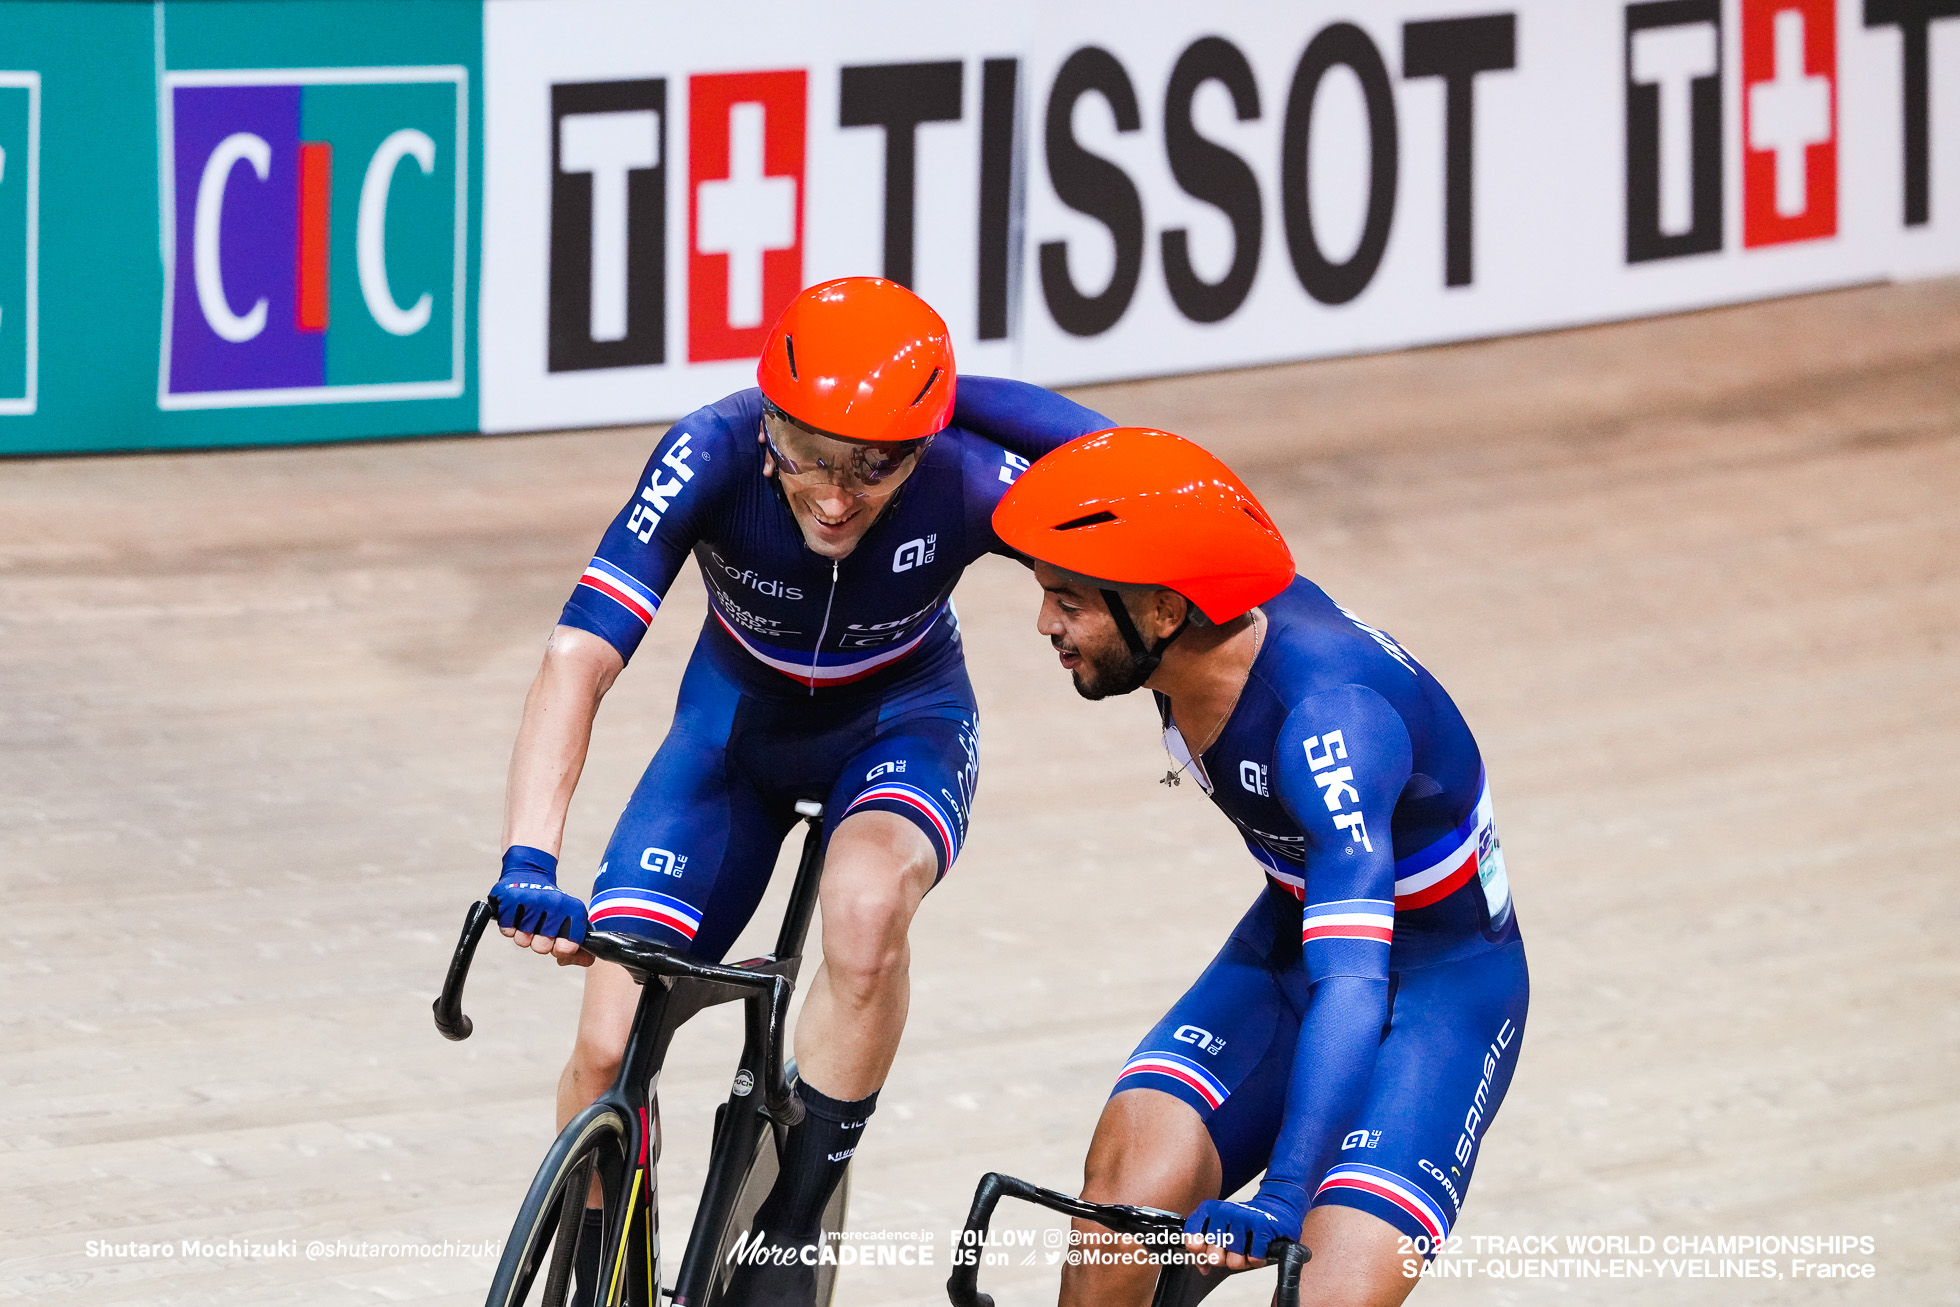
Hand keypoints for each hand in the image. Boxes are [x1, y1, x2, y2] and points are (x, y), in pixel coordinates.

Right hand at [488, 846, 592, 966]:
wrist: (530, 876)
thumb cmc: (552, 908)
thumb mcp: (571, 922)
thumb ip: (580, 947)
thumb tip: (587, 962)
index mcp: (574, 909)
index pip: (567, 948)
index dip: (561, 950)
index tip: (559, 941)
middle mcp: (555, 903)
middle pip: (542, 948)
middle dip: (540, 942)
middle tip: (541, 927)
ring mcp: (532, 900)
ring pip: (523, 941)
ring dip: (524, 934)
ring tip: (529, 918)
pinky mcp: (510, 899)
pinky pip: (507, 931)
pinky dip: (510, 926)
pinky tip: (517, 913)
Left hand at [1182, 1197, 1295, 1269]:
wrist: (1276, 1208)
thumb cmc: (1243, 1225)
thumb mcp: (1220, 1232)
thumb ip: (1204, 1249)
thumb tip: (1202, 1268)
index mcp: (1209, 1209)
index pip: (1192, 1240)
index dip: (1199, 1253)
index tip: (1206, 1251)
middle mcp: (1224, 1210)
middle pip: (1214, 1256)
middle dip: (1224, 1260)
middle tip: (1233, 1250)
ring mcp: (1243, 1216)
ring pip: (1234, 1260)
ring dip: (1243, 1260)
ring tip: (1248, 1248)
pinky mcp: (1262, 1225)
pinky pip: (1254, 1258)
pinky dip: (1257, 1259)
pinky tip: (1260, 1248)